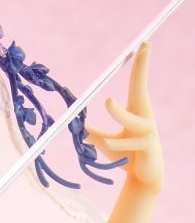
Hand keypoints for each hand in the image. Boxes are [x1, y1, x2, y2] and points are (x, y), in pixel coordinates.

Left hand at [86, 42, 163, 193]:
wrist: (143, 179)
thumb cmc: (127, 156)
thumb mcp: (107, 142)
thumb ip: (93, 132)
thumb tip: (74, 125)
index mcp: (137, 111)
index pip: (138, 84)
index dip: (140, 65)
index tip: (144, 44)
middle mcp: (145, 117)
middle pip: (142, 88)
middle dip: (142, 68)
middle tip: (143, 47)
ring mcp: (148, 132)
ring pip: (131, 118)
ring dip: (118, 111)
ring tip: (107, 101)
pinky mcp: (147, 147)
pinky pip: (128, 142)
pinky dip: (116, 143)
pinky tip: (108, 142)